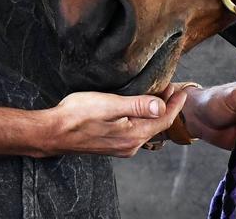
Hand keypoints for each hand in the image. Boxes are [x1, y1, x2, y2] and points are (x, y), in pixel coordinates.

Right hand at [46, 90, 188, 157]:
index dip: (175, 104)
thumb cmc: (77, 115)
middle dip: (167, 106)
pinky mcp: (112, 144)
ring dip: (154, 112)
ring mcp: (121, 147)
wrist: (53, 132)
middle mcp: (130, 145)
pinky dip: (142, 118)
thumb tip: (161, 107)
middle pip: (157, 125)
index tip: (182, 89)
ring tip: (158, 94)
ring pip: (146, 128)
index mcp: (133, 135)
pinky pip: (135, 131)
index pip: (164, 119)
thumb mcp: (110, 105)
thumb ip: (137, 106)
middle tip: (171, 88)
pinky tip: (138, 108)